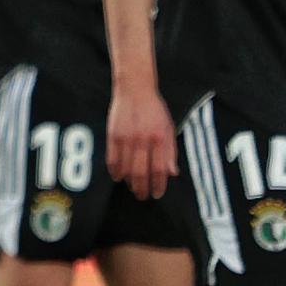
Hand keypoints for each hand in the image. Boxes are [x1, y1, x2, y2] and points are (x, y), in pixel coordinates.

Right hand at [107, 80, 175, 199]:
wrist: (135, 89)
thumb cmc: (154, 109)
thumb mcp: (169, 128)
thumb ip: (170, 151)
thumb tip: (172, 173)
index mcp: (160, 138)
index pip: (160, 169)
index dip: (159, 184)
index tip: (157, 193)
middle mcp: (143, 140)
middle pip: (141, 173)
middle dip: (142, 188)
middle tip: (143, 196)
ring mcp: (126, 138)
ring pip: (126, 169)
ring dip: (129, 182)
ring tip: (132, 187)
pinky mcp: (113, 135)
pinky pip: (112, 159)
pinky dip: (115, 171)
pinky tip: (118, 177)